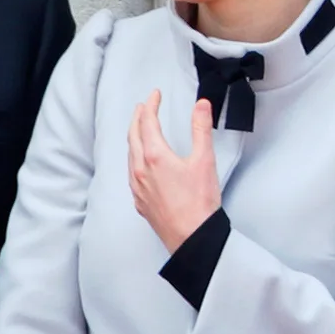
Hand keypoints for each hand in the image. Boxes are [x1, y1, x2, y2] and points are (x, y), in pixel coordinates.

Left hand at [128, 90, 220, 252]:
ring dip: (134, 137)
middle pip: (133, 136)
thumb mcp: (204, 161)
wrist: (192, 238)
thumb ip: (201, 129)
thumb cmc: (200, 203)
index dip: (150, 105)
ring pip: (130, 155)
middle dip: (137, 118)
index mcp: (154, 156)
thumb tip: (200, 105)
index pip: (147, 122)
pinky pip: (131, 173)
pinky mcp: (140, 201)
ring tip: (140, 130)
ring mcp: (137, 187)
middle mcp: (140, 170)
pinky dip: (134, 158)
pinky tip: (140, 162)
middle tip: (143, 107)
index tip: (155, 95)